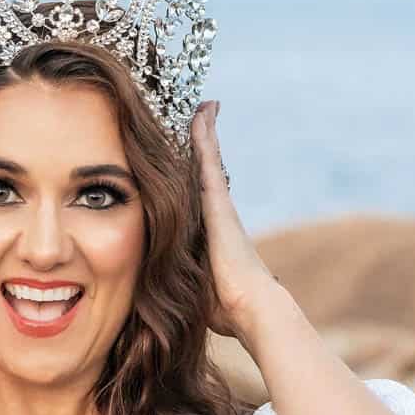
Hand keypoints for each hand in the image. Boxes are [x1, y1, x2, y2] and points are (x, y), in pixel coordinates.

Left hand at [190, 100, 278, 340]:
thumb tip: (162, 301)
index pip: (198, 195)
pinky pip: (207, 158)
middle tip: (204, 117)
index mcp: (211, 232)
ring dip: (205, 132)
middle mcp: (218, 213)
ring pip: (207, 159)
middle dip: (204, 144)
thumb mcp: (193, 290)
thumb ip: (181, 284)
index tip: (194, 158)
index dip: (195, 174)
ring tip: (205, 106)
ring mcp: (220, 205)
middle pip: (205, 170)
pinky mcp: (219, 201)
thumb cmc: (225, 308)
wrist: (251, 308)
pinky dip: (204, 134)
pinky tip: (202, 111)